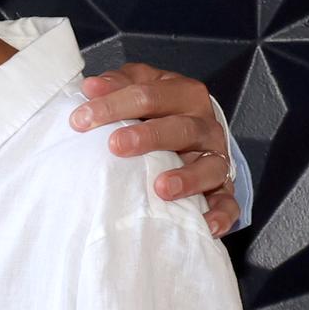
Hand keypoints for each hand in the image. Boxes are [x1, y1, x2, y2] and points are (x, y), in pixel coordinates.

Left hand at [73, 62, 239, 236]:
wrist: (193, 129)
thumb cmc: (158, 110)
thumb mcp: (139, 86)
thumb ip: (117, 85)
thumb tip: (91, 87)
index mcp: (183, 94)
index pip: (149, 95)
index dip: (114, 105)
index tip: (80, 120)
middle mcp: (203, 125)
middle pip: (181, 128)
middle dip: (149, 137)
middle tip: (116, 145)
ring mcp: (215, 156)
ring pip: (209, 166)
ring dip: (188, 178)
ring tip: (162, 188)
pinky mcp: (222, 187)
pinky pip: (228, 202)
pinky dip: (220, 214)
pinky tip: (205, 224)